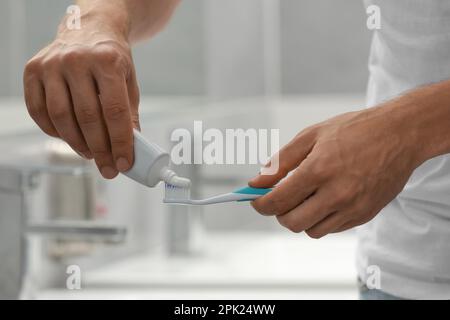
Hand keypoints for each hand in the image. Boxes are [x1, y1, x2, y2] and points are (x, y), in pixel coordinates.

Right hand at [23, 13, 139, 178]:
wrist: (88, 30)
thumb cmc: (111, 59)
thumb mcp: (129, 82)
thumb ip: (129, 114)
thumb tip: (130, 149)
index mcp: (107, 61)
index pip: (115, 111)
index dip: (120, 142)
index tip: (123, 163)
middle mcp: (77, 60)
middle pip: (87, 117)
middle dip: (100, 149)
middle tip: (108, 168)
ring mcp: (51, 64)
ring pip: (61, 117)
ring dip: (77, 143)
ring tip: (91, 155)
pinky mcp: (33, 70)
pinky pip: (39, 111)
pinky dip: (54, 131)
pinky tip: (69, 138)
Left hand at [249, 105, 422, 237]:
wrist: (400, 134)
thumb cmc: (353, 130)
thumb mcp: (311, 136)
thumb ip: (280, 162)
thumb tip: (256, 183)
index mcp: (319, 170)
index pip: (278, 200)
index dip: (259, 204)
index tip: (255, 201)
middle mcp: (336, 194)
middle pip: (292, 222)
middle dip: (278, 213)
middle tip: (279, 199)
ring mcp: (353, 208)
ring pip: (311, 231)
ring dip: (300, 218)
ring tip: (304, 197)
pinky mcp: (365, 215)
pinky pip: (332, 229)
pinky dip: (320, 219)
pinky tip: (324, 199)